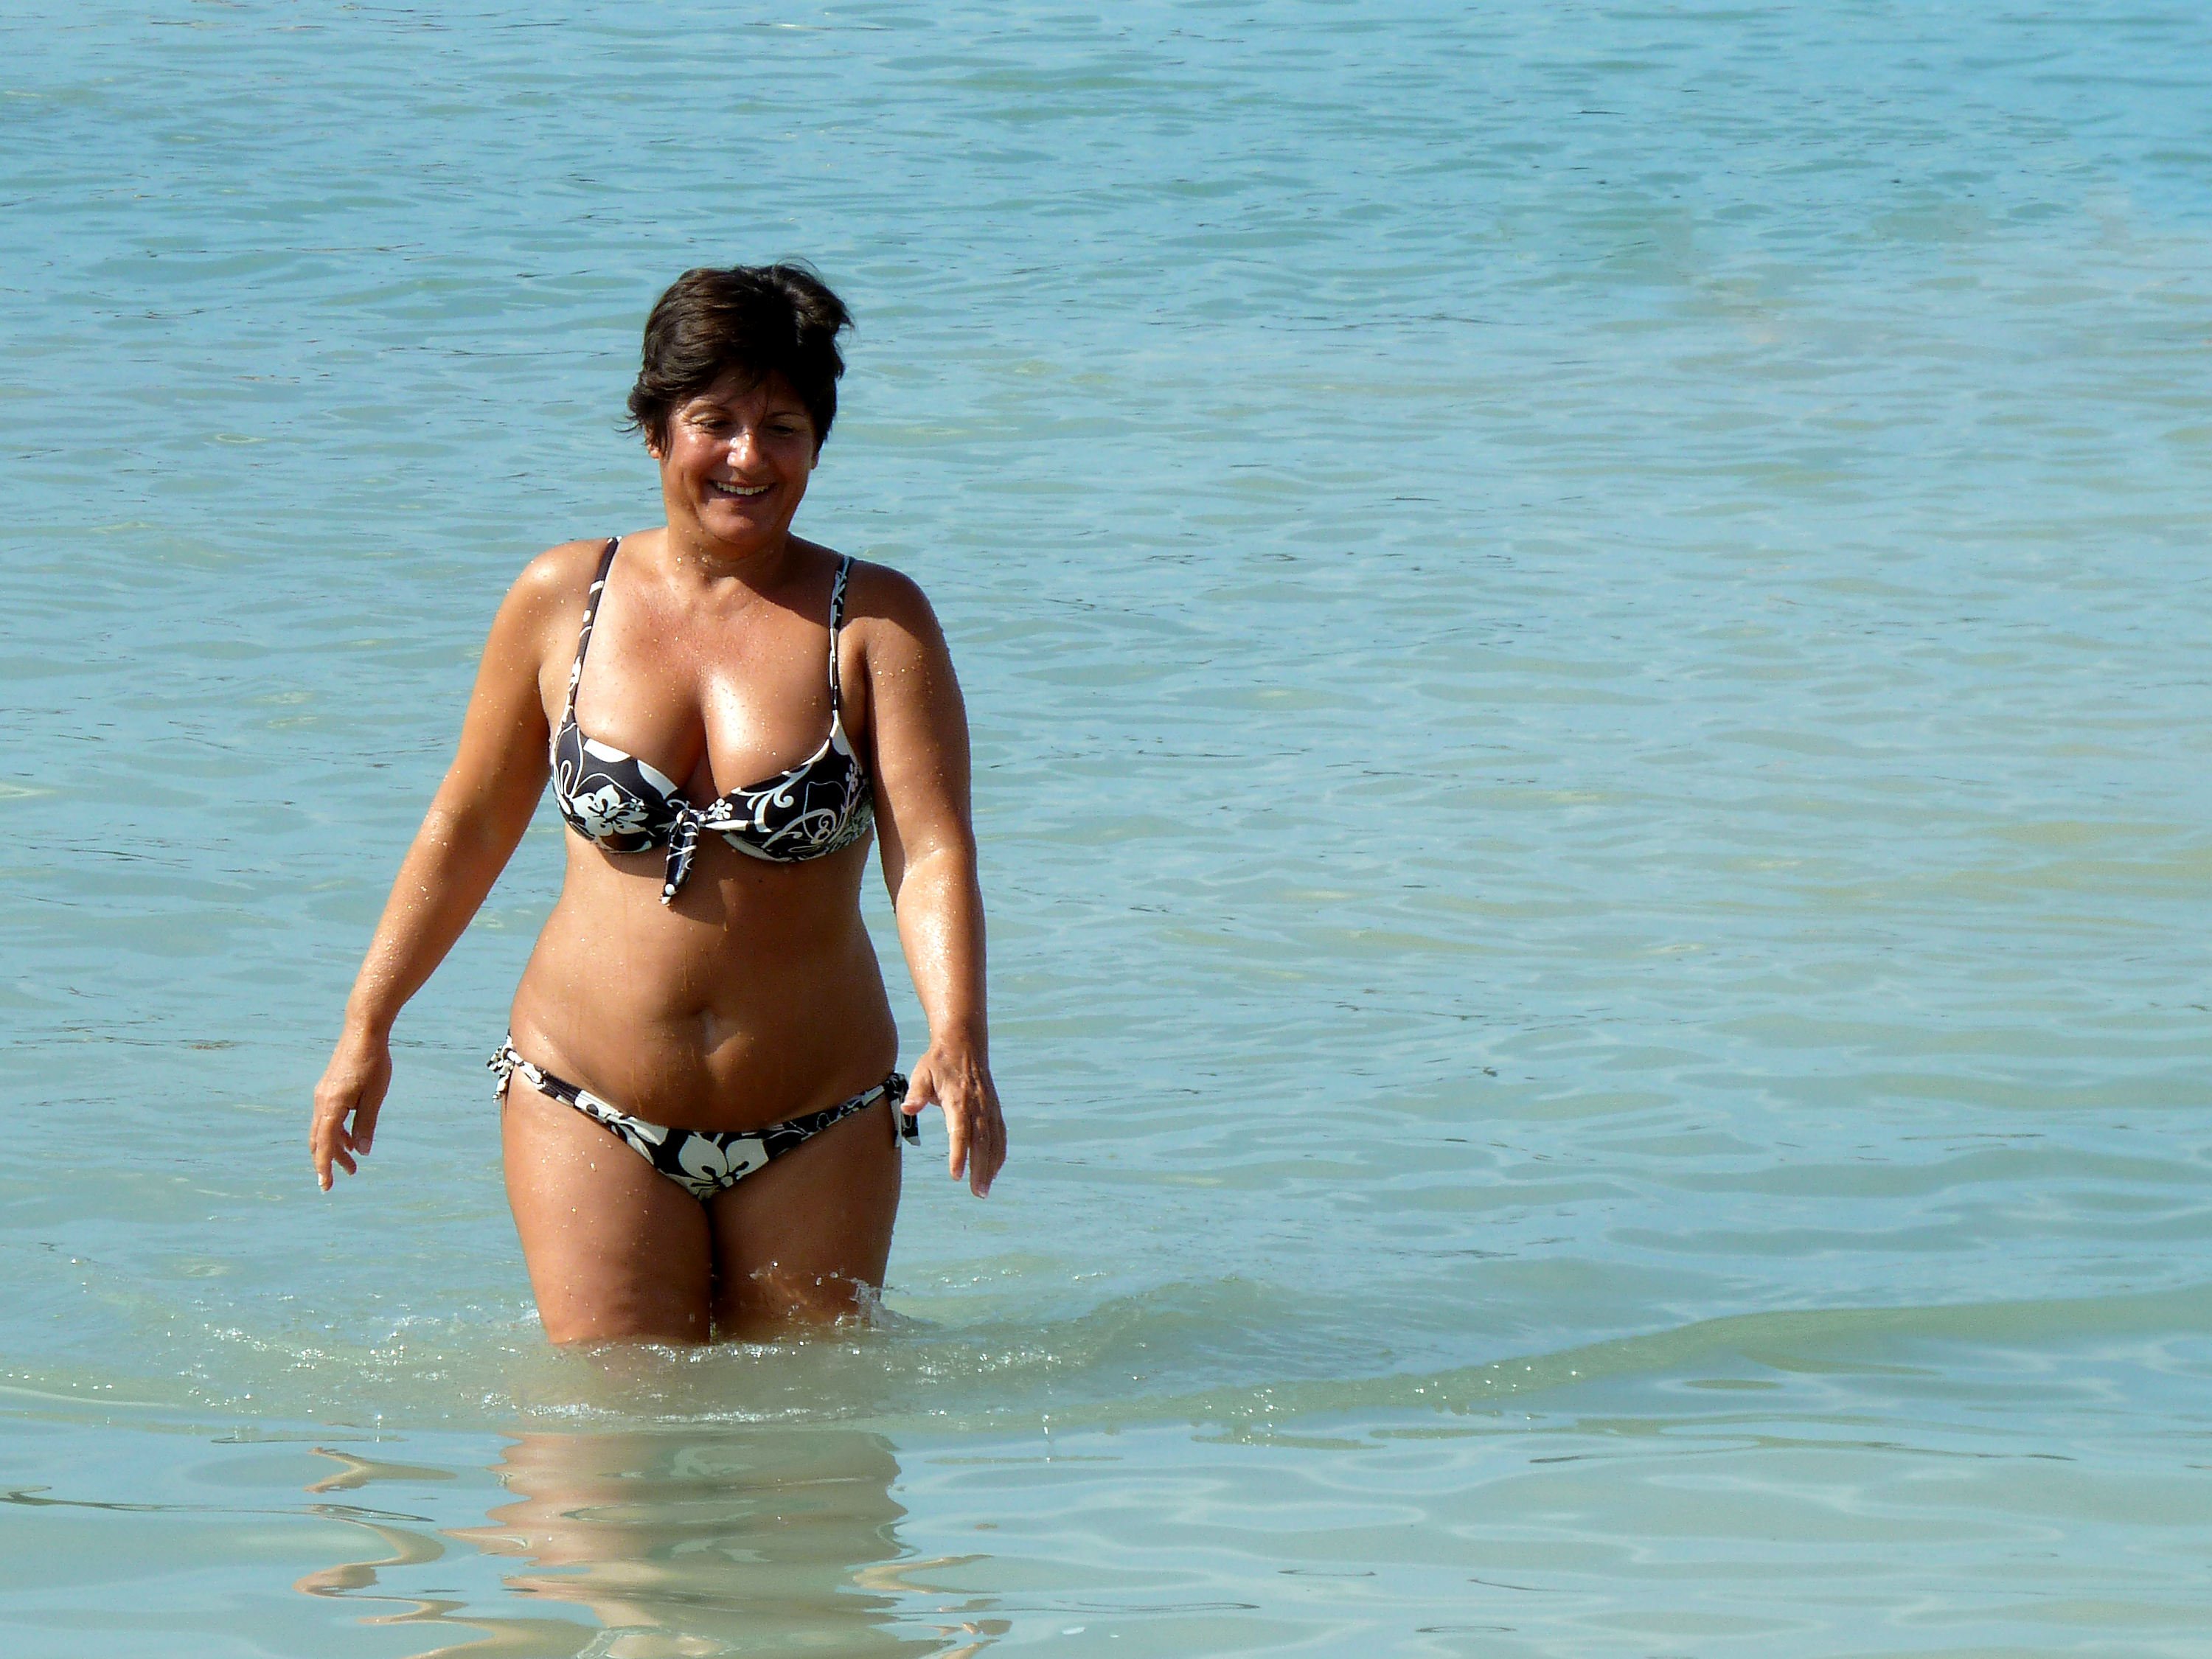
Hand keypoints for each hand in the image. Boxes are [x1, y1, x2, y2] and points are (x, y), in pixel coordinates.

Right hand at [311, 1027, 392, 1191]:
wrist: (363, 1031)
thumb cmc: (374, 1062)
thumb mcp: (375, 1096)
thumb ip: (366, 1124)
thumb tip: (362, 1151)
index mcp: (331, 1106)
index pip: (324, 1144)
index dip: (324, 1166)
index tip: (326, 1185)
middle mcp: (321, 1102)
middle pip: (320, 1140)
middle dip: (330, 1161)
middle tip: (347, 1176)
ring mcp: (322, 1094)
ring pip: (322, 1129)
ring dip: (335, 1147)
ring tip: (354, 1162)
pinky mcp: (328, 1089)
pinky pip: (327, 1118)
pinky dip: (336, 1132)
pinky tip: (350, 1139)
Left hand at [903, 1042, 1004, 1197]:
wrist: (965, 1044)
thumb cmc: (939, 1062)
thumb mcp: (922, 1073)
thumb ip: (916, 1093)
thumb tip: (908, 1109)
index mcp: (960, 1100)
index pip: (960, 1132)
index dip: (959, 1154)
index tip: (956, 1175)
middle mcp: (979, 1106)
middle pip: (982, 1142)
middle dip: (980, 1169)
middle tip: (977, 1192)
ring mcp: (989, 1108)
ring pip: (994, 1141)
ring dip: (991, 1166)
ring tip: (984, 1189)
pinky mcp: (994, 1109)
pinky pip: (1000, 1135)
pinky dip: (999, 1153)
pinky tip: (994, 1170)